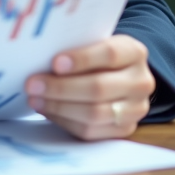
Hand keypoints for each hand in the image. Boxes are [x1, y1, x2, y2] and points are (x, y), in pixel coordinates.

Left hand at [24, 34, 153, 139]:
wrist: (118, 76)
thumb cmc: (96, 56)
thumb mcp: (93, 43)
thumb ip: (76, 47)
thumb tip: (39, 54)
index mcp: (134, 52)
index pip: (110, 54)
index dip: (82, 59)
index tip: (55, 63)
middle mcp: (141, 81)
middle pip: (99, 88)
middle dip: (61, 87)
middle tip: (33, 84)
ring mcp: (136, 109)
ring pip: (94, 113)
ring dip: (59, 107)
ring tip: (35, 98)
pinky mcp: (124, 130)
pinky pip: (91, 131)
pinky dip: (64, 121)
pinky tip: (47, 110)